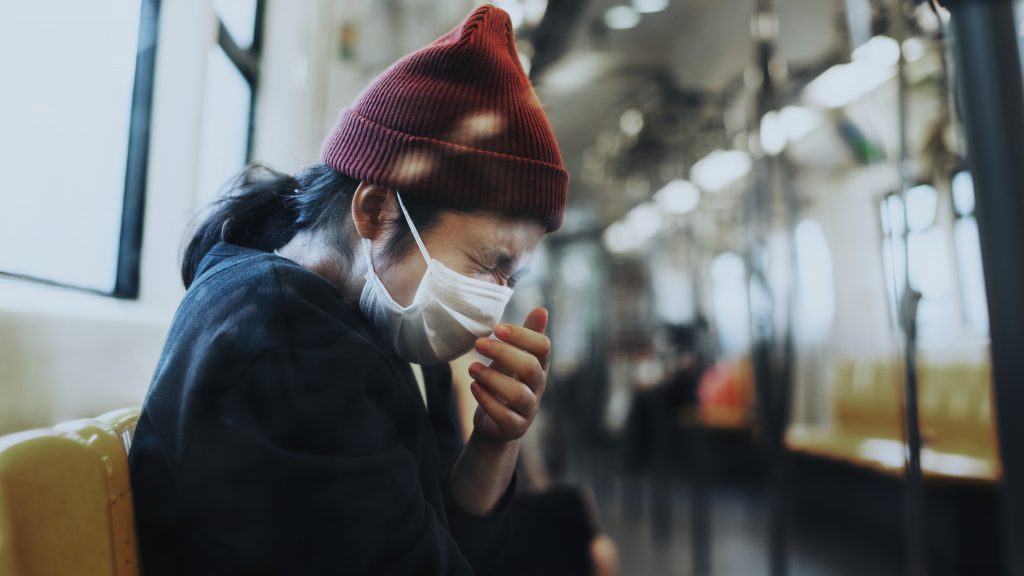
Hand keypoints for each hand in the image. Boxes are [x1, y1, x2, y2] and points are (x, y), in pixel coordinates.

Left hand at [468, 307, 550, 444]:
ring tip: (471, 368)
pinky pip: (504, 415)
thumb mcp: (512, 358)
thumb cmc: (505, 383)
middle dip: (504, 353)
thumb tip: (542, 310)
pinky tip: (473, 386)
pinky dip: (487, 400)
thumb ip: (524, 337)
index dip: (522, 335)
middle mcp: (537, 387)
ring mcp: (528, 409)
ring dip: (492, 378)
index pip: (543, 347)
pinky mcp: (514, 427)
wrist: (495, 424)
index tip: (497, 328)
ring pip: (518, 393)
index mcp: (539, 366)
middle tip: (478, 344)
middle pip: (531, 368)